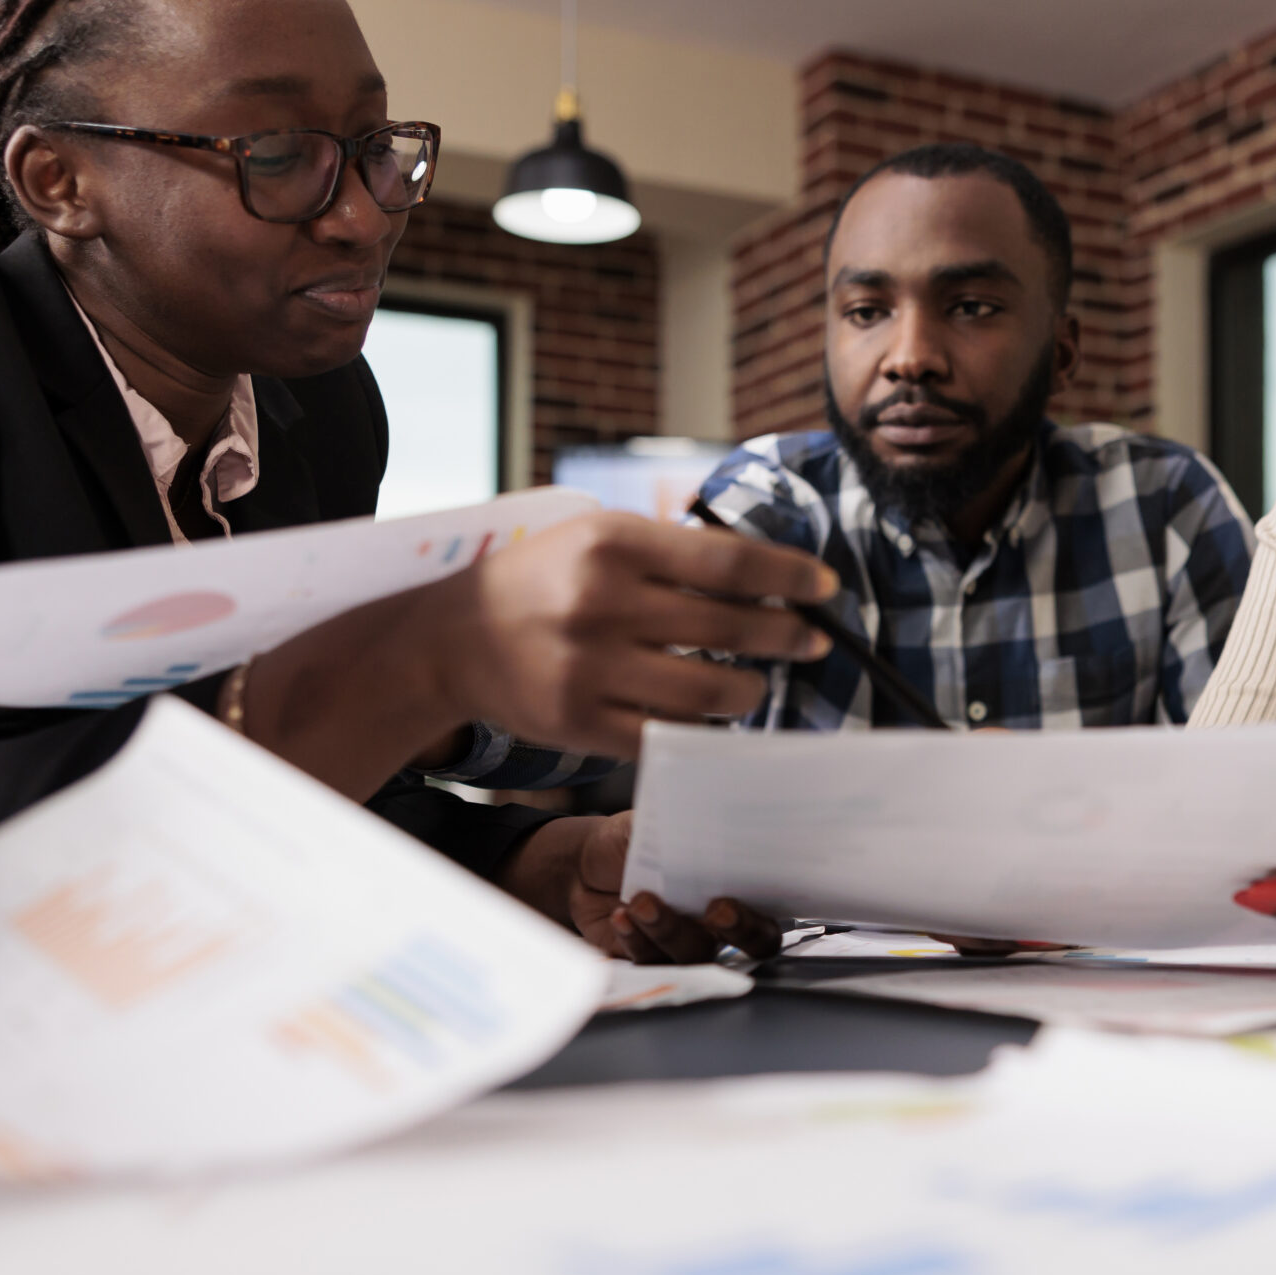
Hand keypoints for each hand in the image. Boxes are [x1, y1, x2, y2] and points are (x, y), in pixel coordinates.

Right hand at [429, 514, 836, 759]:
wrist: (450, 638)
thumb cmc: (541, 580)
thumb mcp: (597, 537)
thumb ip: (671, 551)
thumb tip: (766, 574)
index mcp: (613, 542)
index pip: (729, 560)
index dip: (789, 575)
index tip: (825, 587)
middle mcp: (602, 602)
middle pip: (730, 627)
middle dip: (786, 636)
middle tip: (810, 641)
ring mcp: (590, 668)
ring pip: (710, 691)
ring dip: (751, 690)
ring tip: (756, 684)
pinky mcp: (580, 723)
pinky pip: (669, 737)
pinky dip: (703, 731)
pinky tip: (714, 719)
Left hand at [502, 811, 783, 963]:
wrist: (586, 863)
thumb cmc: (634, 841)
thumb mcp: (659, 825)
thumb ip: (686, 829)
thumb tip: (707, 817)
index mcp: (735, 888)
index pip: (768, 914)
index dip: (758, 918)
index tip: (730, 900)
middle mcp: (718, 923)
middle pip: (750, 946)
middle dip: (737, 931)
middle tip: (713, 911)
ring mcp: (685, 943)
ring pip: (694, 954)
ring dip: (669, 930)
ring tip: (640, 900)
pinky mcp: (650, 957)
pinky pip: (651, 961)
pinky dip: (636, 938)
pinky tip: (621, 915)